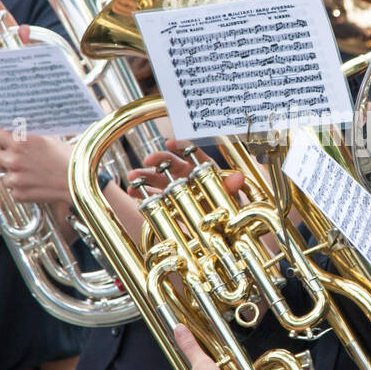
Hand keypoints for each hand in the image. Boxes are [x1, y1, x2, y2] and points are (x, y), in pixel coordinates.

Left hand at [0, 124, 73, 203]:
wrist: (79, 181)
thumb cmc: (66, 157)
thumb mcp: (46, 137)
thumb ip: (24, 134)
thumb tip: (8, 127)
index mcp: (20, 141)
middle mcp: (14, 158)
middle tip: (5, 154)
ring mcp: (15, 178)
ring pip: (0, 174)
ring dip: (10, 172)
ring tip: (29, 171)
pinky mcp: (18, 193)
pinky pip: (11, 189)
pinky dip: (20, 187)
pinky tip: (35, 182)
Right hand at [127, 139, 244, 197]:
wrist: (220, 226)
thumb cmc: (226, 206)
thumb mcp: (230, 197)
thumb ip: (231, 187)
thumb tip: (239, 177)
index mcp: (202, 168)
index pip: (191, 151)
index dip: (181, 146)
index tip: (170, 143)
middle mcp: (186, 174)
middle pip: (170, 162)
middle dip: (158, 159)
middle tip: (148, 160)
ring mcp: (174, 186)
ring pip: (158, 177)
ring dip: (144, 175)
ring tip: (132, 176)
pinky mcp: (167, 201)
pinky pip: (152, 194)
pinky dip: (141, 192)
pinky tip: (132, 191)